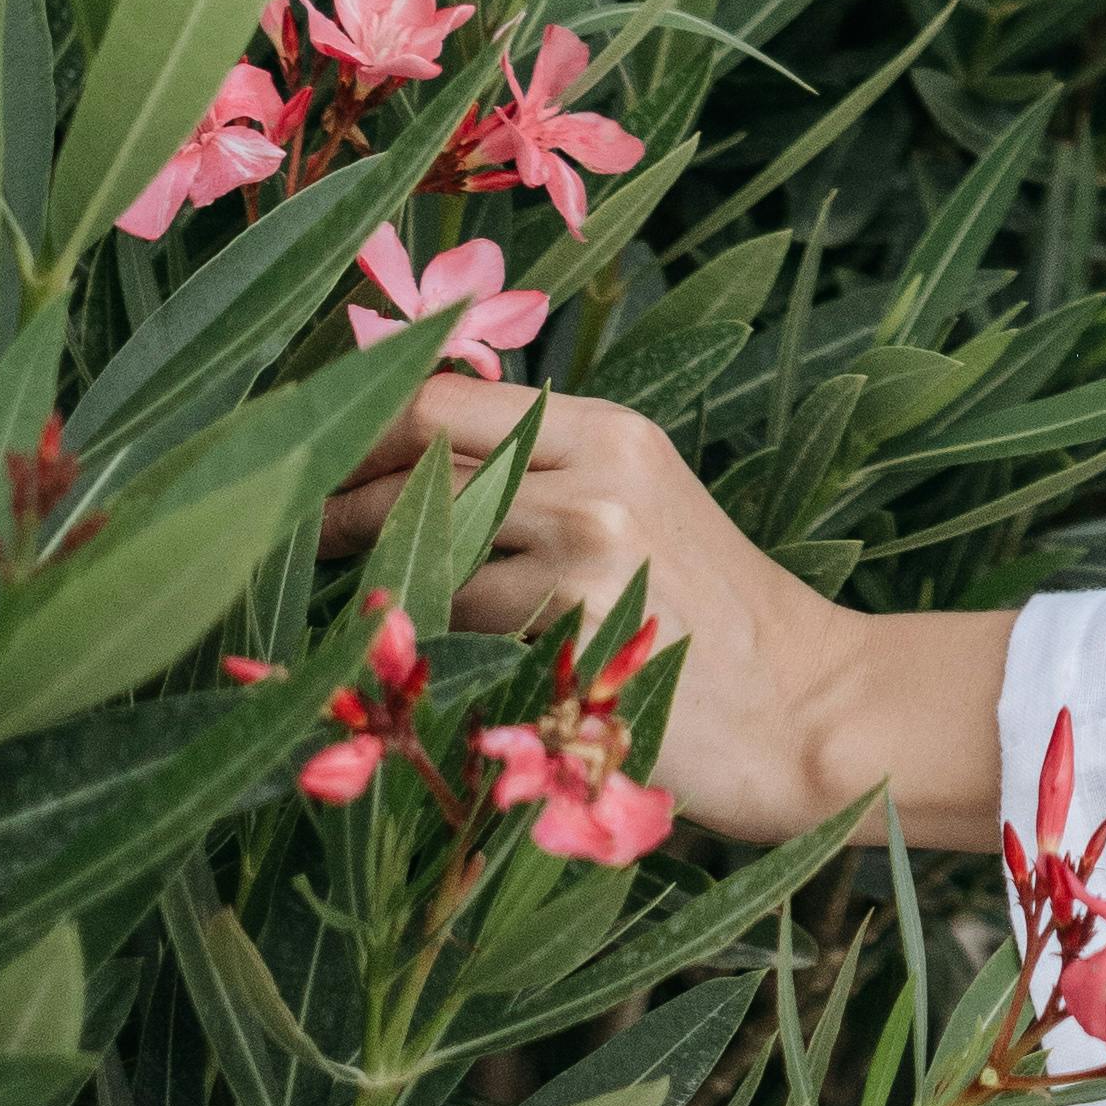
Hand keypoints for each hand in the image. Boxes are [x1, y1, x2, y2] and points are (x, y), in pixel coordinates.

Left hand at [317, 373, 1008, 848]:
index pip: (446, 397)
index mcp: (611, 428)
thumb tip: (407, 476)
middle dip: (340, 499)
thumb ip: (546, 482)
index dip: (362, 430)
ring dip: (378, 585)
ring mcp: (587, 541)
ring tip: (361, 615)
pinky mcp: (574, 621)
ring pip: (429, 547)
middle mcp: (596, 468)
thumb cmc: (711, 626)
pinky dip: (428, 647)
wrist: (806, 709)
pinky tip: (420, 673)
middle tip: (298, 537)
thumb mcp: (642, 514)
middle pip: (420, 455)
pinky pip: (460, 624)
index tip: (310, 465)